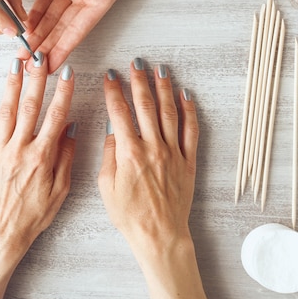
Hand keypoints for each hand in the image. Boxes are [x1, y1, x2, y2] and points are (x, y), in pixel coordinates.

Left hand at [0, 54, 75, 298]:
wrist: (1, 234)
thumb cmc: (33, 217)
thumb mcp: (60, 191)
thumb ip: (66, 159)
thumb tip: (69, 130)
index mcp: (42, 156)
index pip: (56, 116)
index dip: (63, 92)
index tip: (67, 72)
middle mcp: (20, 148)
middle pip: (30, 107)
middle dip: (36, 79)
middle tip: (39, 57)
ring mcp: (0, 151)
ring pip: (6, 112)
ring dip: (11, 86)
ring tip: (16, 64)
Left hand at [22, 0, 121, 72]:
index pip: (78, 31)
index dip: (62, 50)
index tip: (49, 67)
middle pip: (63, 29)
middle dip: (46, 47)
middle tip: (30, 65)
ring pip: (52, 17)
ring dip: (38, 33)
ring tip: (23, 51)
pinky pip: (45, 0)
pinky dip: (35, 13)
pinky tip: (24, 26)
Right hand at [98, 59, 215, 298]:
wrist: (159, 235)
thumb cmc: (129, 215)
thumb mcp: (106, 186)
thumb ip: (109, 154)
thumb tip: (112, 130)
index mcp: (129, 152)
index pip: (119, 112)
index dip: (114, 90)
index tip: (110, 75)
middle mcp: (152, 147)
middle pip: (145, 105)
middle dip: (139, 81)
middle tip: (136, 63)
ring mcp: (172, 152)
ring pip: (169, 112)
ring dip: (164, 88)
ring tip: (160, 70)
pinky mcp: (187, 161)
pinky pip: (191, 131)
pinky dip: (189, 111)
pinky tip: (186, 96)